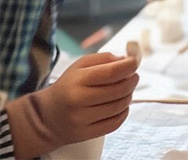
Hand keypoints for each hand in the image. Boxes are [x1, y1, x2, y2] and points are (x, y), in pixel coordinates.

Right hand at [5, 53, 137, 156]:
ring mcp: (81, 120)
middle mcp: (78, 101)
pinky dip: (124, 112)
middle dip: (132, 80)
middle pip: (119, 90)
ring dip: (129, 95)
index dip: (130, 66)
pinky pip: (115, 123)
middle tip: (133, 76)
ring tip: (126, 90)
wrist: (47, 116)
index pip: (112, 72)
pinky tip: (121, 105)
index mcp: (78, 80)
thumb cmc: (69, 85)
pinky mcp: (85, 134)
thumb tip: (128, 59)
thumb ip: (105, 58)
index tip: (135, 62)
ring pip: (119, 106)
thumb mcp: (81, 65)